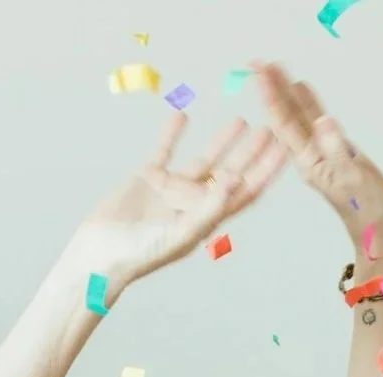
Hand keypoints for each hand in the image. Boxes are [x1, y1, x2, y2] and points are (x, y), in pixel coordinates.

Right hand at [74, 113, 285, 297]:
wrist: (99, 254)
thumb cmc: (140, 254)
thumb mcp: (181, 233)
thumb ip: (210, 208)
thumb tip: (238, 180)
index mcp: (207, 219)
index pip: (244, 193)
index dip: (265, 172)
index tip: (284, 150)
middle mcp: (194, 203)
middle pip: (230, 173)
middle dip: (251, 153)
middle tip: (271, 128)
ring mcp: (172, 190)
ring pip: (204, 161)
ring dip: (222, 142)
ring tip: (241, 120)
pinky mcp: (148, 178)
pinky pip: (165, 151)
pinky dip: (173, 134)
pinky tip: (182, 116)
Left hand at [252, 64, 382, 249]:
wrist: (378, 227)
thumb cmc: (366, 209)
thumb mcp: (351, 179)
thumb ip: (337, 150)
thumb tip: (323, 120)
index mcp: (307, 162)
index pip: (284, 124)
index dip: (271, 97)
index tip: (259, 75)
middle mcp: (308, 155)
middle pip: (286, 116)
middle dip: (272, 89)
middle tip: (258, 62)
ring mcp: (319, 152)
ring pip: (299, 115)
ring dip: (286, 92)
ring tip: (274, 67)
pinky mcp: (333, 150)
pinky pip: (315, 121)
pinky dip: (307, 102)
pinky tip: (301, 87)